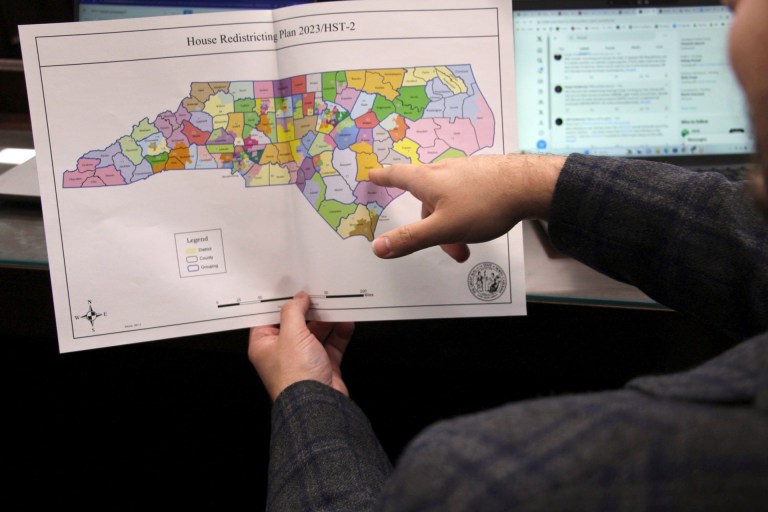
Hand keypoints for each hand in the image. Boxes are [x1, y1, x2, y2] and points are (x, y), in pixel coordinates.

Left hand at [248, 292, 353, 400]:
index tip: (290, 288)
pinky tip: (345, 322)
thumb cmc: (296, 376)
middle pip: (295, 324)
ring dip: (327, 321)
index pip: (268, 319)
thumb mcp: (291, 334)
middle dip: (308, 310)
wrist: (317, 403)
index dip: (278, 303)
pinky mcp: (323, 366)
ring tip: (335, 306)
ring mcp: (304, 360)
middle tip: (318, 294)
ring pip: (316, 334)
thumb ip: (294, 311)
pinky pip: (332, 345)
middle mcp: (283, 352)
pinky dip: (339, 334)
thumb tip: (298, 298)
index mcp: (264, 345)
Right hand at [368, 154, 565, 260]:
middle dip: (429, 225)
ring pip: (447, 202)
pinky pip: (465, 198)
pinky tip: (480, 224)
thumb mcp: (442, 228)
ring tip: (468, 244)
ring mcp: (465, 172)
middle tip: (448, 247)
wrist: (528, 186)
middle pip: (425, 199)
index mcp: (427, 180)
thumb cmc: (484, 204)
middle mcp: (443, 171)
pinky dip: (465, 215)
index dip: (382, 177)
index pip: (397, 175)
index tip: (372, 175)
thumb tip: (379, 247)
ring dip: (451, 225)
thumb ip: (410, 239)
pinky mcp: (483, 176)